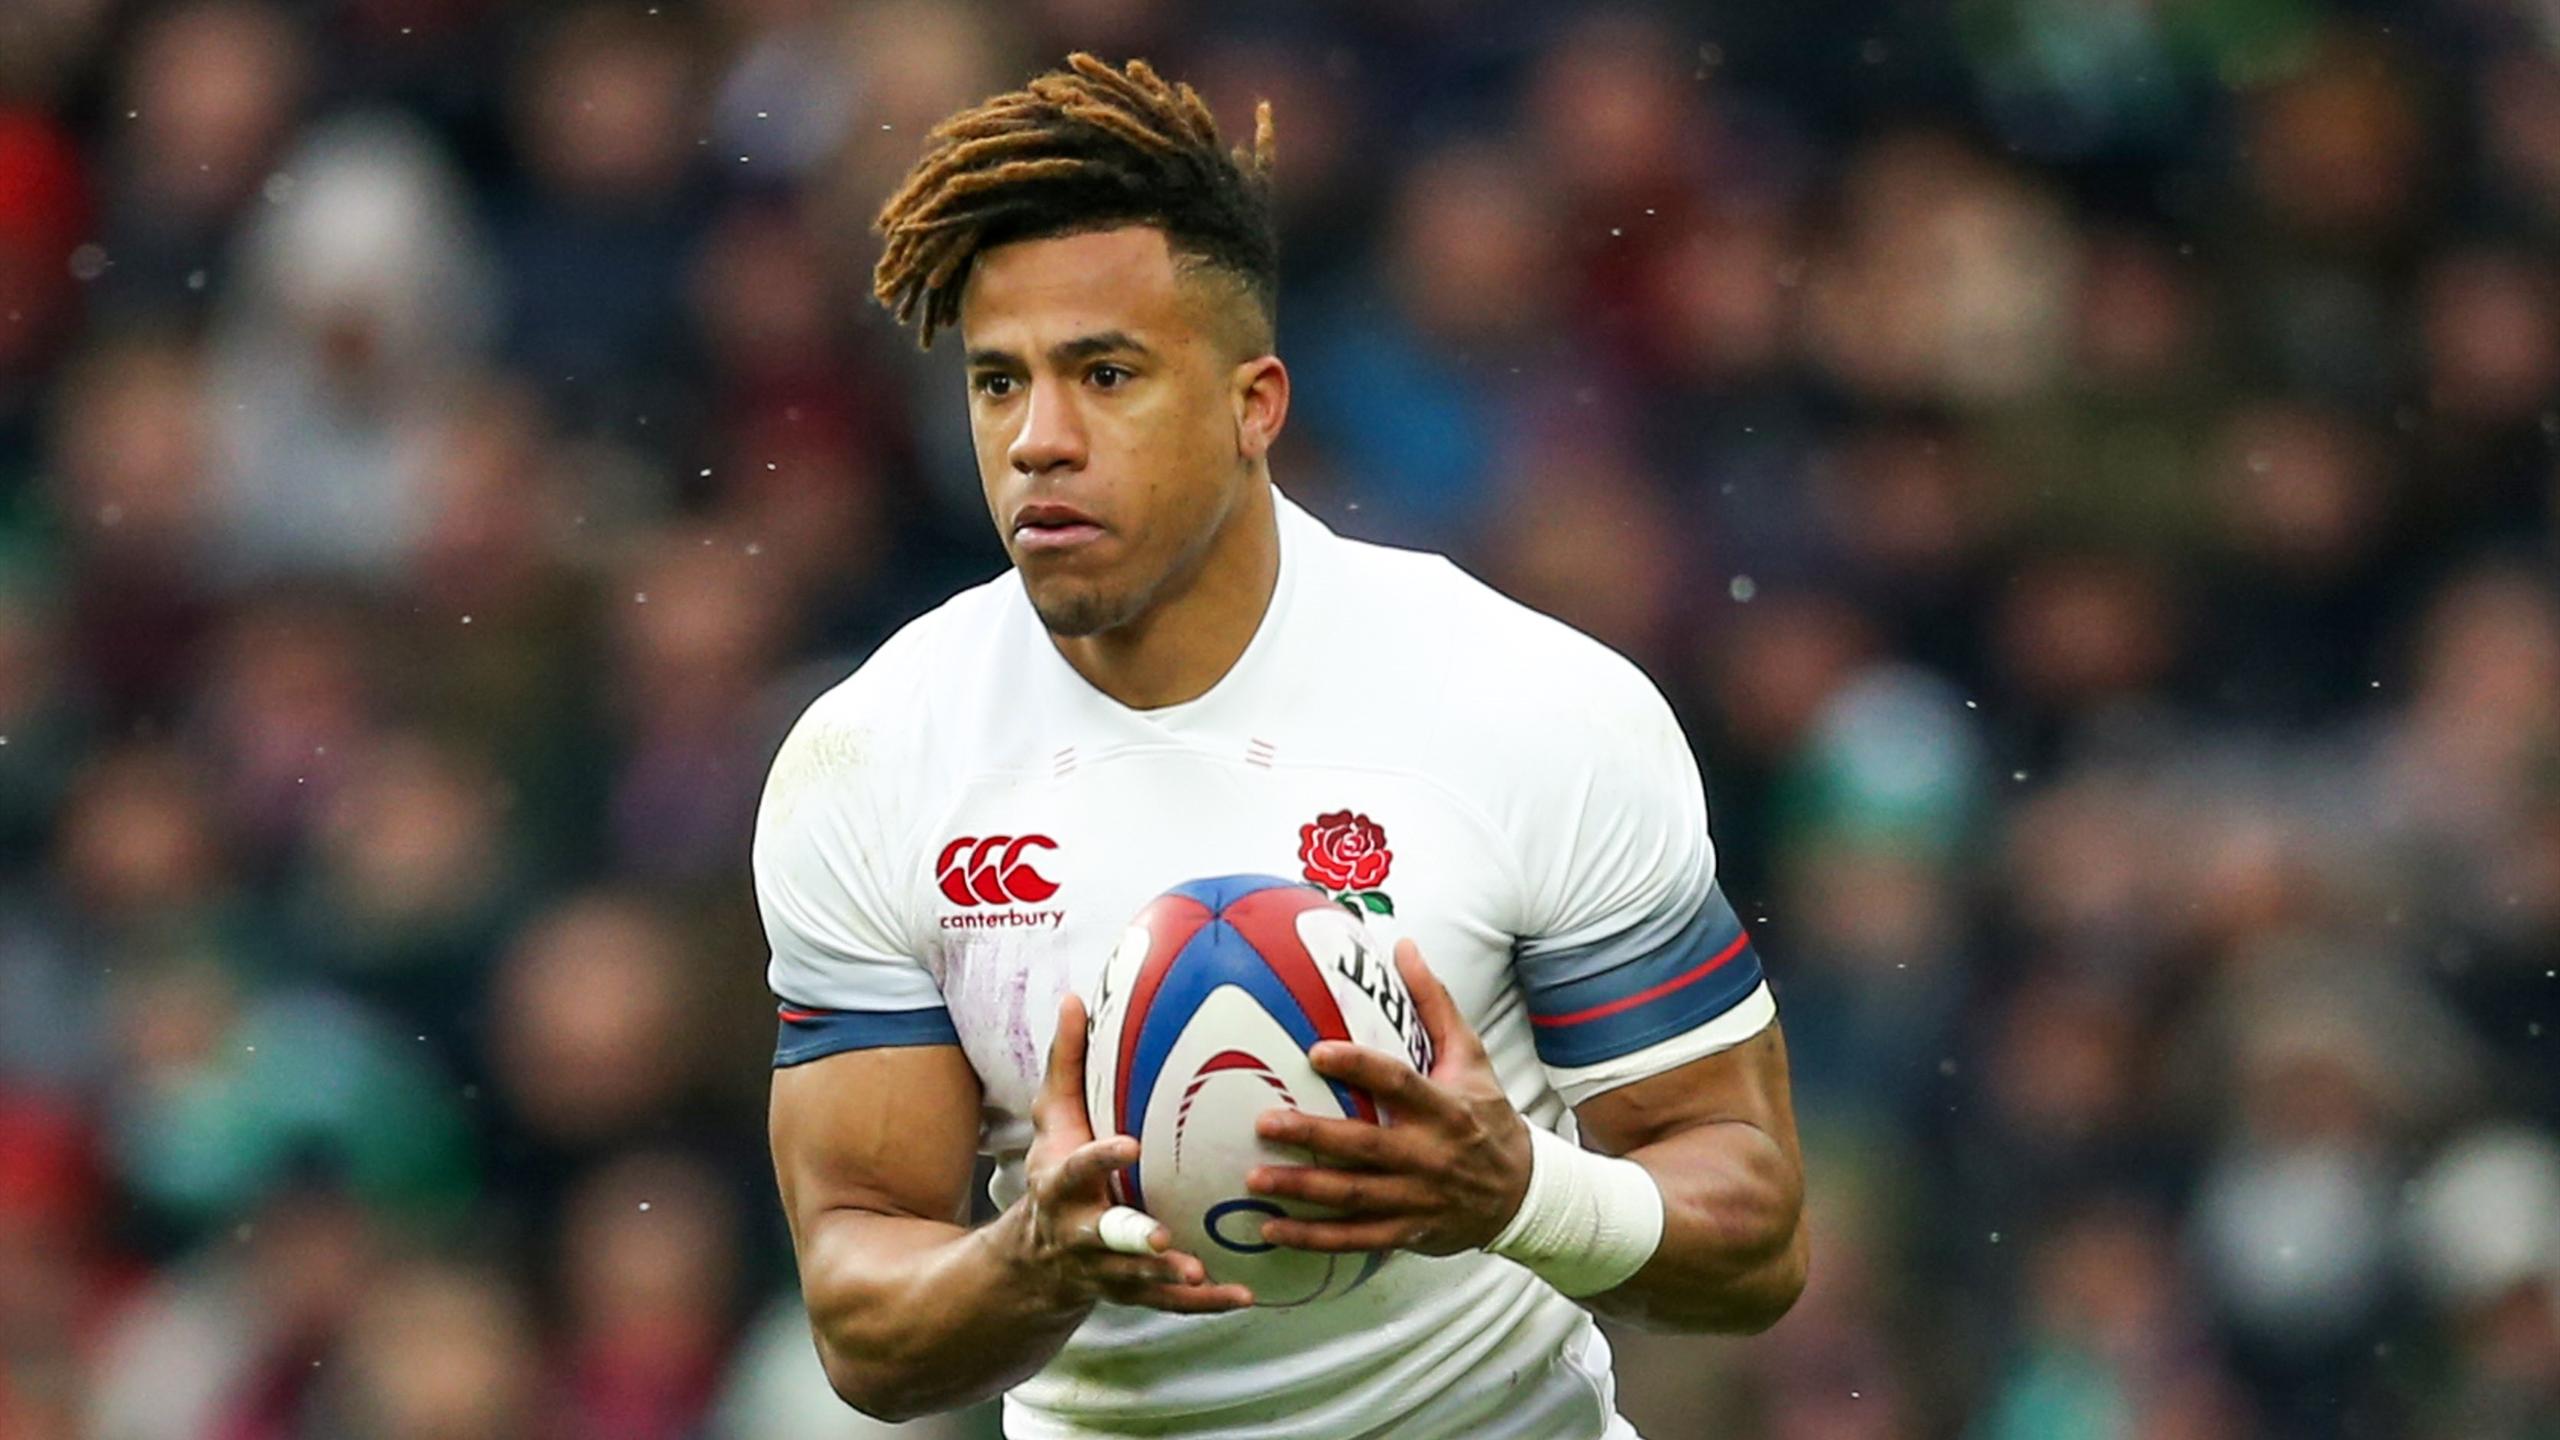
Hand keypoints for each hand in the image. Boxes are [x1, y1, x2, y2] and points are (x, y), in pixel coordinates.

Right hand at [1010, 994, 1254, 1312]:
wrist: (1036, 1258)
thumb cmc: (1056, 1169)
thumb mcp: (1053, 1119)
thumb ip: (1068, 1063)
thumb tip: (1076, 997)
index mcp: (1060, 1186)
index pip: (1078, 1170)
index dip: (1100, 1159)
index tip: (1129, 1146)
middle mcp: (1079, 1232)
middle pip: (1105, 1237)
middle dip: (1134, 1240)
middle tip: (1165, 1238)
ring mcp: (1105, 1269)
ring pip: (1138, 1279)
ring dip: (1171, 1278)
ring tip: (1206, 1272)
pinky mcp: (1132, 1293)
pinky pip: (1170, 1306)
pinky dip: (1205, 1304)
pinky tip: (1244, 1296)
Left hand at [1247, 939, 1532, 1255]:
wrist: (1524, 1194)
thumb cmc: (1487, 1116)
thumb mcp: (1472, 1058)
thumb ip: (1435, 1003)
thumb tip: (1403, 945)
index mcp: (1445, 1108)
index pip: (1399, 1083)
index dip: (1359, 1067)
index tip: (1315, 1051)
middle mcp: (1431, 1155)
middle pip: (1366, 1146)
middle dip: (1313, 1137)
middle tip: (1263, 1123)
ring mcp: (1418, 1198)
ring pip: (1355, 1196)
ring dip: (1304, 1190)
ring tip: (1255, 1179)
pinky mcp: (1408, 1232)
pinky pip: (1356, 1238)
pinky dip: (1314, 1238)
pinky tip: (1271, 1230)